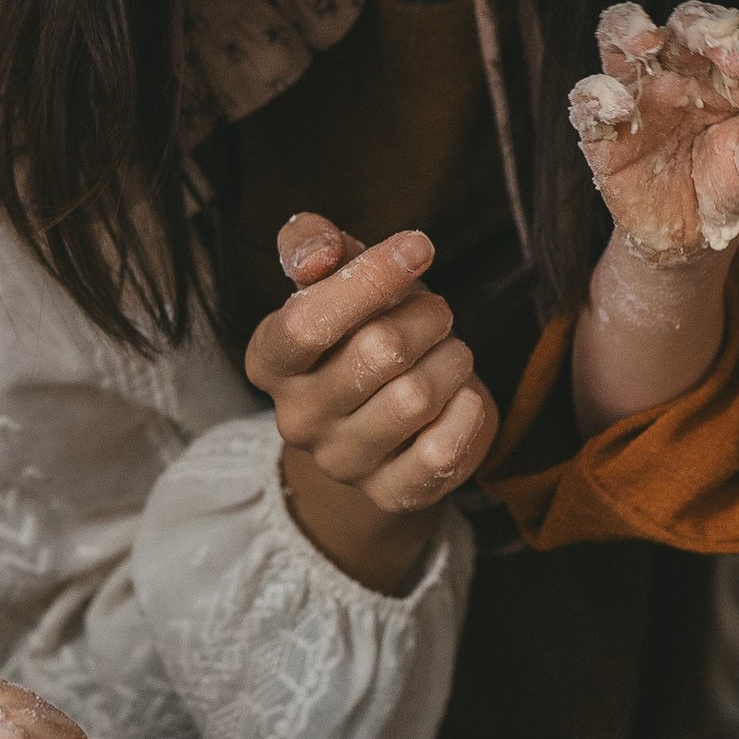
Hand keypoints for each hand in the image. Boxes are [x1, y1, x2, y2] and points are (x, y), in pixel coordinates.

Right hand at [245, 214, 496, 594]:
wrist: (391, 415)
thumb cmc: (361, 328)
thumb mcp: (334, 274)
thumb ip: (311, 244)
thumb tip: (319, 255)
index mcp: (270, 360)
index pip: (307, 322)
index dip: (371, 278)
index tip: (418, 248)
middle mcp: (296, 419)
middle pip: (379, 352)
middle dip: (427, 316)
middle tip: (436, 314)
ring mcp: (342, 463)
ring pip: (417, 398)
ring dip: (453, 360)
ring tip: (448, 353)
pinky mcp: (390, 494)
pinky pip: (442, 452)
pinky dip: (467, 412)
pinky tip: (461, 397)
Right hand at [569, 1, 738, 265]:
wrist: (694, 235)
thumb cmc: (730, 183)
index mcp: (720, 69)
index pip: (732, 44)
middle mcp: (675, 70)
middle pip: (677, 23)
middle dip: (698, 27)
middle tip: (722, 50)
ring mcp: (635, 95)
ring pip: (617, 38)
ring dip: (628, 30)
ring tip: (646, 41)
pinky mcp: (602, 131)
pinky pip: (587, 101)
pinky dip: (596, 97)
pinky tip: (619, 108)